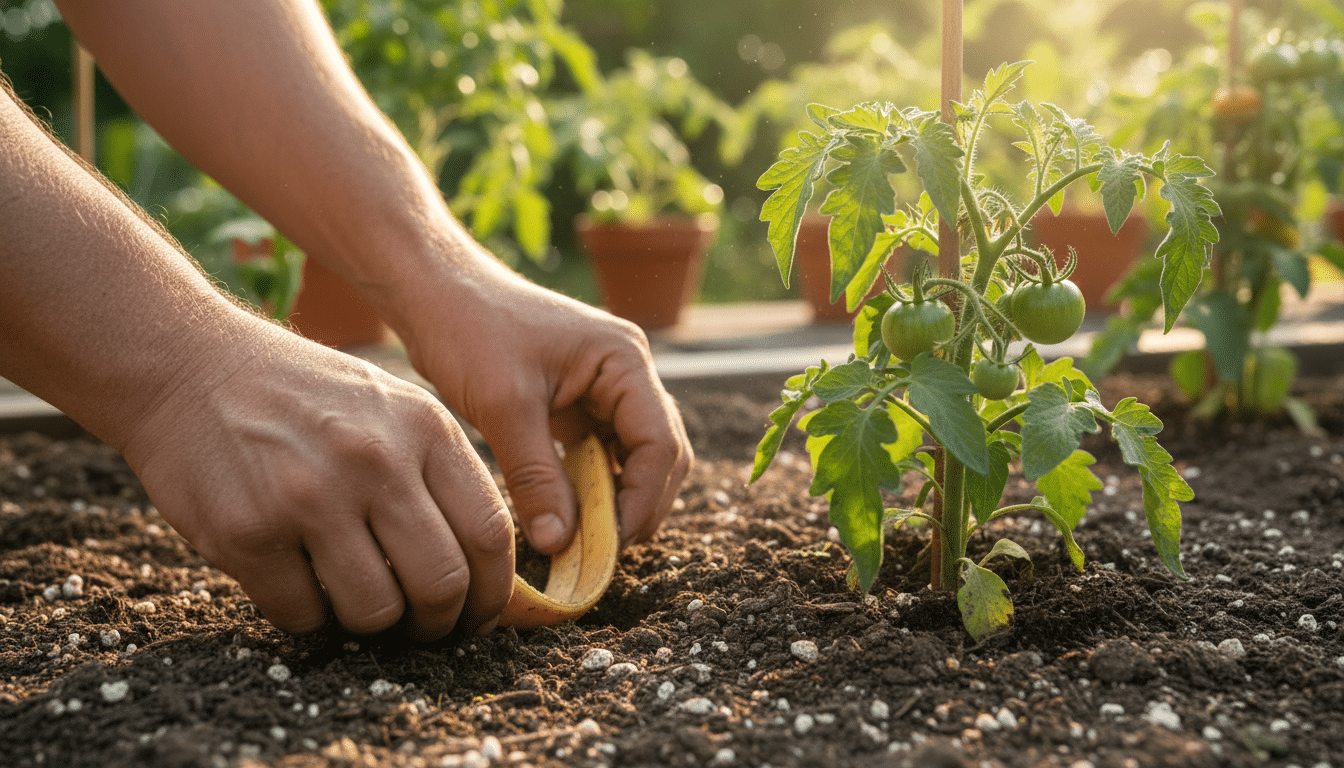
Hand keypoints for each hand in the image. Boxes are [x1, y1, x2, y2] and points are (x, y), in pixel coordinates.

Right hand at [118, 327, 514, 640]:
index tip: (478, 617)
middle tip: (421, 629)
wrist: (190, 365)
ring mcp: (310, 497)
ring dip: (369, 624)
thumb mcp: (392, 407)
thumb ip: (439, 474)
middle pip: (441, 583)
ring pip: (374, 611)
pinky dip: (305, 617)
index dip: (492, 593)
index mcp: (424, 428)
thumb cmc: (304, 397)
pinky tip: (296, 584)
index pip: (489, 534)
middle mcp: (375, 461)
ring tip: (353, 601)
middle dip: (438, 624)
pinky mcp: (248, 533)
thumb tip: (483, 568)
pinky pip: (301, 615)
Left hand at [397, 247, 692, 554]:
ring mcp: (607, 388)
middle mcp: (627, 372)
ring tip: (585, 541)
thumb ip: (537, 477)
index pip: (660, 442)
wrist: (435, 294)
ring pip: (635, 458)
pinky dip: (592, 488)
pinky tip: (568, 516)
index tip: (609, 543)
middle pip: (661, 454)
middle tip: (601, 551)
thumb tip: (559, 544)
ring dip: (616, 500)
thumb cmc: (469, 331)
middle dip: (637, 505)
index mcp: (624, 360)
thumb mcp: (504, 408)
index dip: (642, 499)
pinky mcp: (581, 403)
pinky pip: (603, 454)